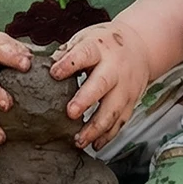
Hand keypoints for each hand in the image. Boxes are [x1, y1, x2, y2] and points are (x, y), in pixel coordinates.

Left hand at [50, 24, 151, 150]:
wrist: (140, 46)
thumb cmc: (104, 44)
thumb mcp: (86, 38)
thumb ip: (66, 53)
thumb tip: (42, 68)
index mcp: (99, 48)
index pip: (85, 54)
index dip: (69, 64)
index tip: (54, 73)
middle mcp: (115, 68)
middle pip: (102, 84)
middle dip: (86, 100)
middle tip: (70, 113)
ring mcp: (125, 87)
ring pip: (113, 109)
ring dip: (96, 127)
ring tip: (79, 140)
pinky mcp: (131, 102)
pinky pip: (121, 121)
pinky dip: (108, 135)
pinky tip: (95, 145)